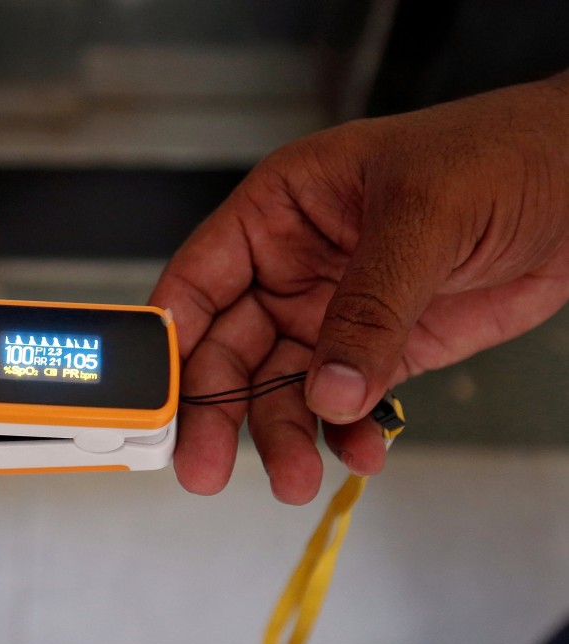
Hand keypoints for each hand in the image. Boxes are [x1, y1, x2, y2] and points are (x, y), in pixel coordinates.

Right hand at [150, 72, 568, 502]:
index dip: (169, 341)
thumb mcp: (423, 217)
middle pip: (228, 349)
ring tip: (295, 477)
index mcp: (278, 212)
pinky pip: (344, 403)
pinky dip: (347, 435)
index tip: (155, 400)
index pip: (199, 280)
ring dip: (283, 435)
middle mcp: (292, 268)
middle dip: (218, 410)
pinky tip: (360, 452)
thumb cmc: (498, 156)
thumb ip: (369, 306)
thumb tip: (326, 389)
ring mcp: (334, 313)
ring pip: (282, 388)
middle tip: (207, 466)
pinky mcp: (381, 351)